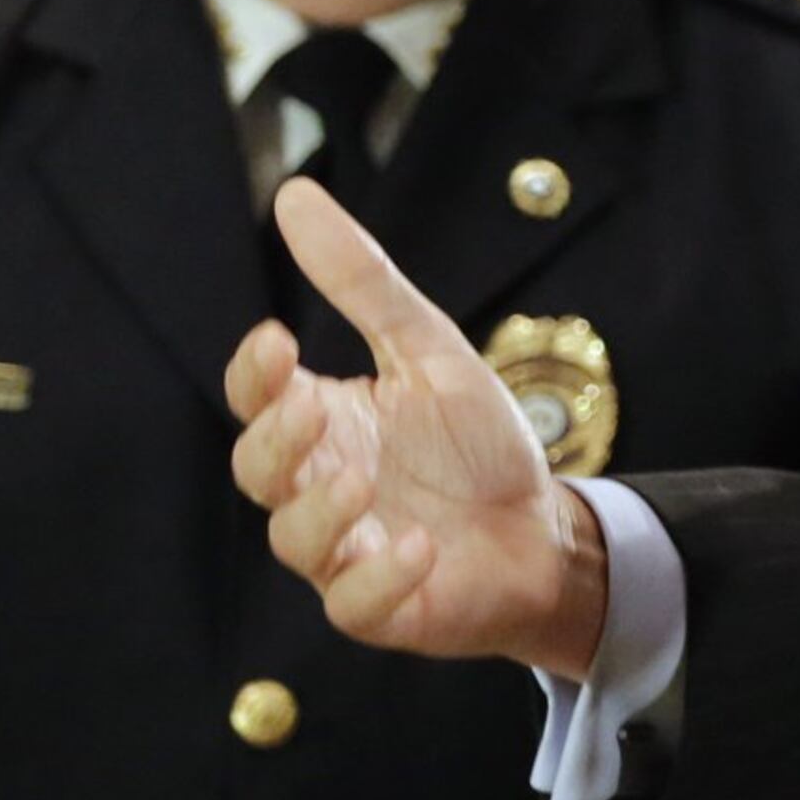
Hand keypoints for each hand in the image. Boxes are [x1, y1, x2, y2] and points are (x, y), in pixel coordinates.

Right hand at [224, 177, 610, 675]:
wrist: (545, 529)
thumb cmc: (476, 445)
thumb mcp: (428, 349)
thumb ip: (363, 283)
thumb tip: (293, 194)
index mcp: (324, 423)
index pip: (257, 398)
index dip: (254, 375)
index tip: (276, 339)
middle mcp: (320, 487)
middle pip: (259, 471)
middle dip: (276, 442)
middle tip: (314, 410)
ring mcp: (346, 551)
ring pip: (295, 540)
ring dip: (321, 511)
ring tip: (363, 480)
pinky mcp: (384, 605)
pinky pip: (354, 602)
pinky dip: (379, 575)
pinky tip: (414, 545)